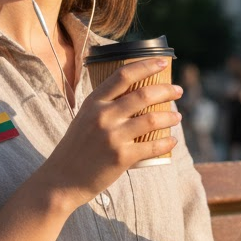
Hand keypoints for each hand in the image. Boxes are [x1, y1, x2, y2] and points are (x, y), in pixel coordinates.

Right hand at [38, 58, 181, 209]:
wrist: (62, 179)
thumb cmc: (76, 147)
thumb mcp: (85, 118)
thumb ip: (105, 105)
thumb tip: (135, 95)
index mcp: (93, 102)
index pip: (123, 75)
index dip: (145, 65)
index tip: (162, 62)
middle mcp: (103, 116)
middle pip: (143, 95)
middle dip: (166, 90)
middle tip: (178, 90)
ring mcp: (112, 137)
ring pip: (151, 120)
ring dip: (170, 116)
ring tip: (177, 116)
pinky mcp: (121, 158)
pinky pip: (152, 146)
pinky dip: (166, 142)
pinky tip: (172, 141)